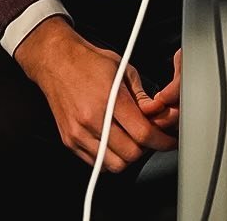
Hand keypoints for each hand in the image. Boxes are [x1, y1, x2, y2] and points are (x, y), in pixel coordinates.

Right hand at [13, 16, 176, 170]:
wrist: (58, 63)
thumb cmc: (90, 62)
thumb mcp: (125, 69)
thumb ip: (142, 95)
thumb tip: (157, 113)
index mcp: (110, 100)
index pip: (142, 132)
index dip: (161, 140)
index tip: (169, 141)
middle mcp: (92, 120)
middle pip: (130, 154)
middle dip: (146, 148)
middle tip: (151, 137)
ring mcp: (79, 134)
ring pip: (113, 165)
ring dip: (127, 156)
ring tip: (132, 140)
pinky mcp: (69, 141)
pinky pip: (96, 163)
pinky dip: (110, 158)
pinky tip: (115, 142)